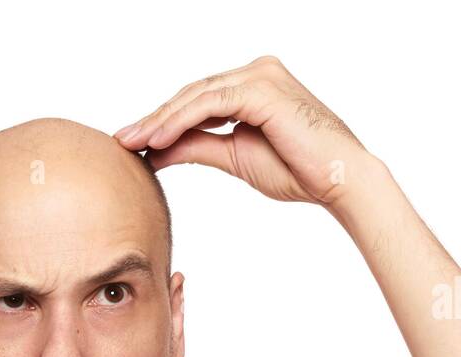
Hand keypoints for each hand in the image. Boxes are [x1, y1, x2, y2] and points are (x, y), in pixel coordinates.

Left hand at [113, 56, 377, 209]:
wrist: (338, 180)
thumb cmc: (297, 170)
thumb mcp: (233, 156)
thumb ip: (196, 147)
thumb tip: (154, 152)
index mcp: (252, 86)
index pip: (197, 100)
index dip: (163, 121)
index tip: (132, 143)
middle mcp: (256, 72)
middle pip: (192, 95)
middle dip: (154, 119)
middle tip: (122, 141)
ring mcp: (260, 76)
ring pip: (196, 97)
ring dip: (160, 121)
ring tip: (132, 143)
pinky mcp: (261, 89)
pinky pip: (209, 104)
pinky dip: (179, 121)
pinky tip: (156, 141)